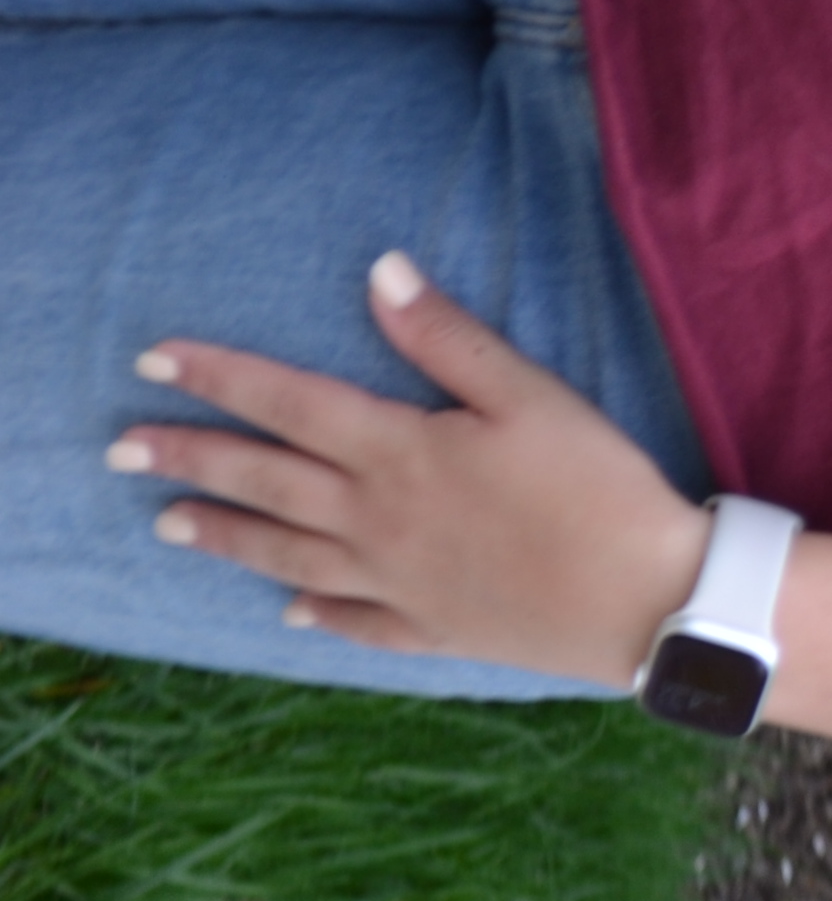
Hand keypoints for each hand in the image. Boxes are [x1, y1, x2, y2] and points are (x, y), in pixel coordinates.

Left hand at [110, 251, 711, 686]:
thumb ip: (450, 340)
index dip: (219, 377)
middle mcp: (378, 520)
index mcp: (400, 452)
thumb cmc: (597, 486)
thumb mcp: (533, 395)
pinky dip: (316, 611)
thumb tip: (381, 273)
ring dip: (225, 535)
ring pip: (288, 554)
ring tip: (169, 523)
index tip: (153, 361)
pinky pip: (354, 620)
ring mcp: (397, 581)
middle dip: (191, 458)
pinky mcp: (431, 627)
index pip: (289, 403)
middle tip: (121, 450)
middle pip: (267, 482)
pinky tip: (291, 610)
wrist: (642, 600)